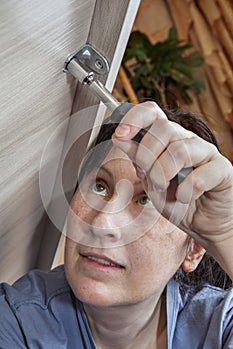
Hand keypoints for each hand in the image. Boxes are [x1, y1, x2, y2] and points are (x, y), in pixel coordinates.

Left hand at [112, 102, 232, 251]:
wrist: (204, 223)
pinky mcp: (222, 169)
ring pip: (179, 150)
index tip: (119, 135)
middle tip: (150, 178)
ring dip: (163, 175)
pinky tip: (186, 198)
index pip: (153, 112)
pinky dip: (185, 192)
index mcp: (169, 139)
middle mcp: (188, 140)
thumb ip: (138, 159)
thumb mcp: (150, 181)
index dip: (134, 118)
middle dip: (147, 156)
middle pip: (163, 128)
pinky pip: (199, 176)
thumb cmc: (178, 201)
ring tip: (166, 189)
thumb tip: (119, 138)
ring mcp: (207, 153)